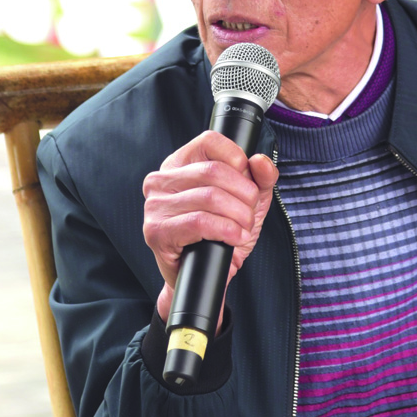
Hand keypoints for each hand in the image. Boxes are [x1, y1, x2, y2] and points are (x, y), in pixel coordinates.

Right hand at [142, 130, 277, 324]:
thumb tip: (261, 161)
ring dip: (238, 215)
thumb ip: (260, 179)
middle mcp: (161, 180)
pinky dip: (226, 230)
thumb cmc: (221, 234)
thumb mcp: (246, 201)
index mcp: (179, 164)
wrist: (206, 276)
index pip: (209, 141)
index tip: (246, 181)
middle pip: (213, 171)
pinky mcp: (157, 232)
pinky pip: (199, 222)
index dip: (237, 159)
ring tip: (242, 228)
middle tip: (249, 213)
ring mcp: (155, 206)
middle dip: (243, 194)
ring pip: (209, 197)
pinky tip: (233, 238)